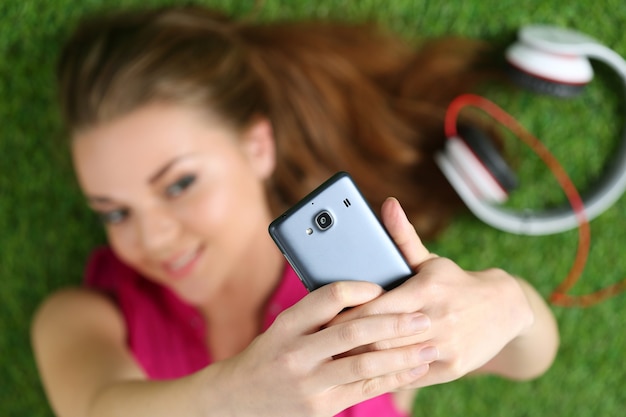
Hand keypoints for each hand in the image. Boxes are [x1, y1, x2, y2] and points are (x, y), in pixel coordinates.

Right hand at [212, 279, 434, 415]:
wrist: (237, 400)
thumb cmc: (269, 355)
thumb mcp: (282, 328)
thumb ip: (316, 314)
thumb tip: (363, 294)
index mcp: (287, 324)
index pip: (328, 297)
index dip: (360, 289)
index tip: (384, 286)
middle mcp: (297, 352)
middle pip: (353, 332)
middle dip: (394, 324)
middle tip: (423, 317)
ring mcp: (309, 382)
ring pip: (364, 365)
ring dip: (402, 355)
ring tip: (429, 346)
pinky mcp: (320, 407)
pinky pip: (364, 390)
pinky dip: (392, 379)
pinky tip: (413, 370)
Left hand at [330, 197, 533, 388]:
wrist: (505, 309)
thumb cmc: (455, 282)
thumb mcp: (430, 260)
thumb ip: (402, 237)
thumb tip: (387, 204)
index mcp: (426, 289)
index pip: (376, 307)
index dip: (347, 316)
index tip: (324, 320)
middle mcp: (437, 318)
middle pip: (380, 337)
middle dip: (350, 341)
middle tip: (323, 344)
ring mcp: (447, 345)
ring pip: (394, 359)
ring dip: (365, 360)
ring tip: (339, 360)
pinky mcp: (453, 367)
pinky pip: (411, 375)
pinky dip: (388, 374)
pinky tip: (368, 372)